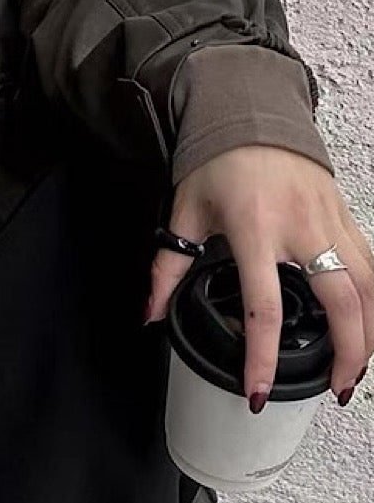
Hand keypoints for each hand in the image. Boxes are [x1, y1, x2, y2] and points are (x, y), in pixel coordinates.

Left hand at [145, 145, 373, 410]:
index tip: (259, 391)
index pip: (264, 309)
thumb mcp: (184, 215)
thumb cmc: (217, 162)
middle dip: (345, 352)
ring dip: (370, 332)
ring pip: (369, 284)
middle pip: (341, 302)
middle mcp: (301, 227)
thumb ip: (166, 270)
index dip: (262, 357)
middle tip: (335, 390)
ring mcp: (331, 220)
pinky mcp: (346, 215)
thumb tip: (151, 315)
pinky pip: (371, 264)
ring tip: (355, 369)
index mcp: (255, 230)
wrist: (252, 111)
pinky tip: (369, 327)